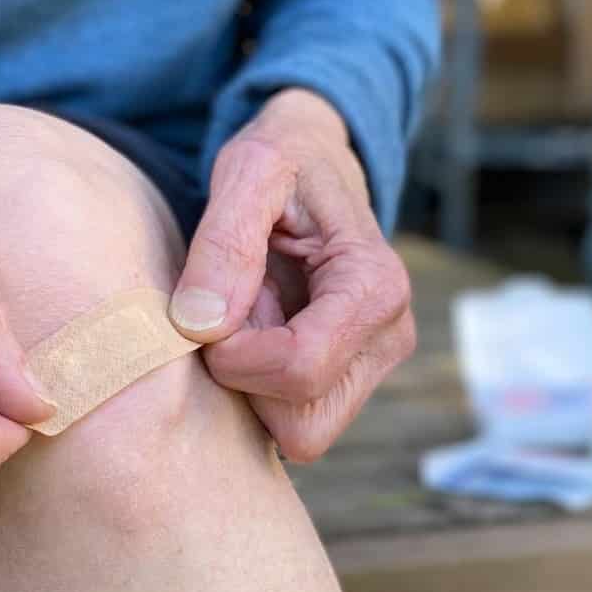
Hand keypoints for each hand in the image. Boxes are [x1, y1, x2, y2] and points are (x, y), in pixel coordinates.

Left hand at [170, 89, 415, 461]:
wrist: (316, 160)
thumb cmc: (285, 157)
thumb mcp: (249, 169)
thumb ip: (224, 242)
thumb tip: (201, 325)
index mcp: (376, 287)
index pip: (300, 370)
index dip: (234, 356)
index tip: (205, 312)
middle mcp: (390, 336)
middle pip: (305, 424)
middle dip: (248, 382)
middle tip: (232, 315)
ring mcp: (374, 364)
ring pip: (301, 433)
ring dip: (254, 387)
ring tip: (248, 316)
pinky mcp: (350, 378)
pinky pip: (295, 422)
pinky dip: (261, 389)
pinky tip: (258, 332)